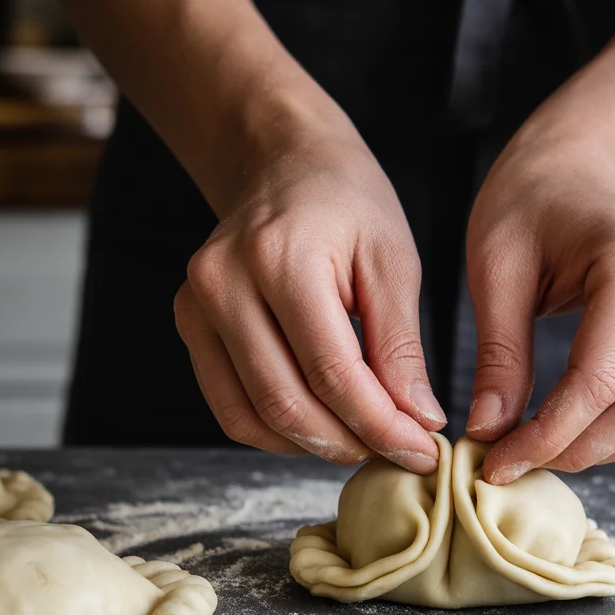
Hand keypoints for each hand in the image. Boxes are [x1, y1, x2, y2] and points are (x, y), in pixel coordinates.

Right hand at [173, 121, 444, 471]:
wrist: (282, 161)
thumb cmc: (347, 202)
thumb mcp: (393, 260)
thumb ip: (401, 345)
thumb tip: (417, 421)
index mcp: (281, 258)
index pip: (333, 373)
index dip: (382, 426)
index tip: (425, 451)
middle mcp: (223, 283)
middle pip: (286, 403)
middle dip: (351, 442)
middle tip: (400, 453)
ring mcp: (196, 306)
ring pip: (250, 418)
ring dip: (313, 446)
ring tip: (365, 440)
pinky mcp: (190, 324)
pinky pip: (229, 406)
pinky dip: (278, 430)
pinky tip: (323, 423)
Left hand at [465, 124, 614, 482]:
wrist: (576, 173)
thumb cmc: (527, 207)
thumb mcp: (495, 270)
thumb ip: (498, 355)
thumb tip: (490, 432)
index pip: (599, 380)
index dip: (546, 435)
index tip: (496, 462)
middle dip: (571, 450)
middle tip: (511, 462)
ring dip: (598, 449)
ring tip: (536, 448)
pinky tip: (571, 429)